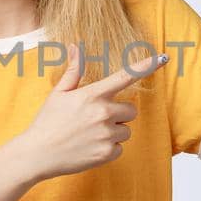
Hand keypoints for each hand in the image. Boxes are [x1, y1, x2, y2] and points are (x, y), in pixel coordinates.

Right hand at [14, 43, 167, 181]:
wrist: (37, 154)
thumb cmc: (47, 121)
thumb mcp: (59, 93)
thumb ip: (74, 70)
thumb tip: (75, 46)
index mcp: (92, 95)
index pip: (125, 76)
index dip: (145, 66)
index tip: (163, 58)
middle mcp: (103, 113)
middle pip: (131, 110)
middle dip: (119, 114)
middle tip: (97, 119)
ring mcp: (106, 134)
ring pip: (126, 130)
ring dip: (114, 132)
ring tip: (90, 135)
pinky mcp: (106, 153)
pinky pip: (120, 148)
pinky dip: (109, 149)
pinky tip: (90, 147)